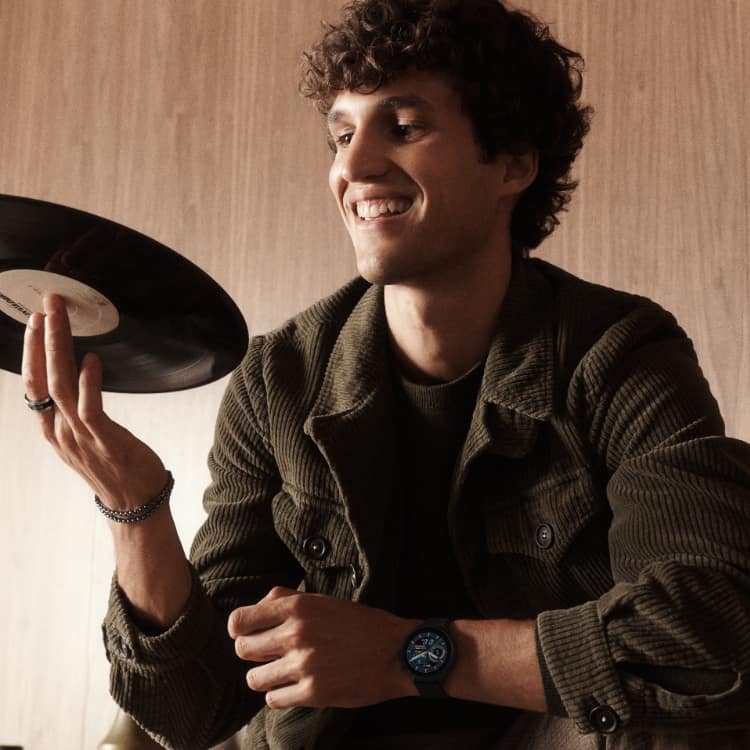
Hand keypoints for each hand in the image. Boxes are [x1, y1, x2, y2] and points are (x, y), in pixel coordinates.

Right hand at [21, 293, 166, 508]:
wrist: (134, 504)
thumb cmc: (114, 466)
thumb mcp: (86, 437)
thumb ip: (77, 409)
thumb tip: (80, 373)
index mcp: (53, 428)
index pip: (33, 382)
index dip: (31, 350)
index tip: (35, 320)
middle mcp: (59, 431)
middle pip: (41, 377)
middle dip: (40, 338)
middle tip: (46, 304)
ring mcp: (79, 437)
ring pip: (60, 386)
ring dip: (58, 349)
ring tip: (58, 319)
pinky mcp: (103, 440)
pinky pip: (89, 407)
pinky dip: (89, 381)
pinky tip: (93, 359)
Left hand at [228, 587, 418, 708]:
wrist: (396, 653)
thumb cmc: (360, 624)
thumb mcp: (323, 599)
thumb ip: (287, 598)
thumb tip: (258, 606)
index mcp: (297, 607)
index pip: (240, 620)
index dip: (240, 629)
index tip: (247, 634)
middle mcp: (296, 633)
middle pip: (242, 650)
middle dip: (253, 653)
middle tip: (268, 655)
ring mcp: (303, 665)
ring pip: (254, 679)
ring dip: (265, 677)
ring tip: (282, 673)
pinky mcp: (313, 692)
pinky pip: (273, 700)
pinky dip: (281, 695)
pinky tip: (296, 686)